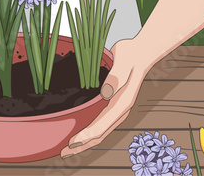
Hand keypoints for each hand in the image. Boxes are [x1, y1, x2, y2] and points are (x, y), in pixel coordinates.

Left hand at [60, 39, 148, 158]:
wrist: (140, 52)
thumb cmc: (130, 55)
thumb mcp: (123, 61)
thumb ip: (115, 77)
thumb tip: (105, 93)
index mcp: (122, 103)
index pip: (102, 125)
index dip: (86, 135)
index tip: (72, 141)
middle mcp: (120, 110)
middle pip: (100, 134)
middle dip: (82, 145)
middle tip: (63, 152)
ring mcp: (116, 110)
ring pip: (99, 132)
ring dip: (84, 142)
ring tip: (67, 149)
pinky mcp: (112, 106)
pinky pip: (100, 125)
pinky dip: (88, 133)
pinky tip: (79, 135)